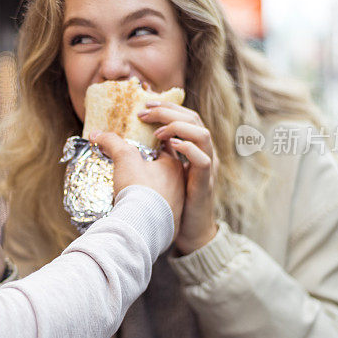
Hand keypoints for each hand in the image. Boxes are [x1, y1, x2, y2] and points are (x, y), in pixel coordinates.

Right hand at [92, 131, 184, 235]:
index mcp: (174, 166)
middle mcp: (181, 185)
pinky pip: (160, 211)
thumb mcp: (124, 158)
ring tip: (132, 191)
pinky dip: (150, 208)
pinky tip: (138, 209)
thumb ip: (112, 142)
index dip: (147, 147)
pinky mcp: (172, 224)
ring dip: (149, 190)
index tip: (133, 150)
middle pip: (162, 171)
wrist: (144, 226)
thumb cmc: (139, 188)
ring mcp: (178, 205)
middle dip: (147, 170)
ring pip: (162, 192)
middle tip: (131, 171)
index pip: (163, 149)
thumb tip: (96, 133)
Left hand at [139, 102, 217, 254]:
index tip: (145, 104)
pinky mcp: (204, 183)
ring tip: (157, 131)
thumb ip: (156, 154)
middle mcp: (202, 154)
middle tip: (145, 111)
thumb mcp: (163, 171)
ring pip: (202, 135)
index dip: (167, 107)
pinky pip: (203, 160)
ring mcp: (206, 168)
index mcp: (192, 148)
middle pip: (194, 119)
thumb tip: (131, 140)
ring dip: (178, 127)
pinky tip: (171, 146)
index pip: (185, 117)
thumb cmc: (174, 203)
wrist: (189, 232)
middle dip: (169, 111)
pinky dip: (188, 149)